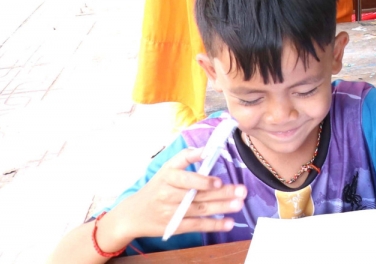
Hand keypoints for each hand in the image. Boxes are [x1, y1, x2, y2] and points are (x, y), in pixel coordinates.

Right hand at [112, 148, 245, 243]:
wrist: (133, 214)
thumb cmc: (157, 187)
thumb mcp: (167, 169)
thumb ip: (186, 158)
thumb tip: (207, 150)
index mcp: (167, 175)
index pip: (185, 176)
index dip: (202, 179)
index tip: (218, 180)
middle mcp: (168, 193)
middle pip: (197, 193)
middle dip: (221, 193)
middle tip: (241, 191)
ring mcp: (171, 211)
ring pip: (199, 209)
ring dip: (221, 207)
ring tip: (239, 204)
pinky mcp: (174, 226)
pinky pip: (196, 225)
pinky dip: (213, 225)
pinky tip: (228, 223)